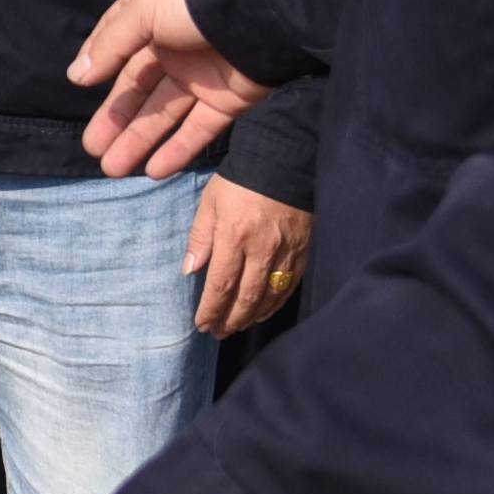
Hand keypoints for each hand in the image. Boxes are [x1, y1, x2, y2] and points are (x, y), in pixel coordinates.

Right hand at [69, 0, 265, 179]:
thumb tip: (76, 76)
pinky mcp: (227, 100)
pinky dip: (177, 151)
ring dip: (137, 141)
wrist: (264, 11)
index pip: (118, 43)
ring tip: (111, 169)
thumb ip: (110, 45)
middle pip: (137, 88)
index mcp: (152, 12)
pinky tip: (153, 171)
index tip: (80, 88)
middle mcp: (173, 44)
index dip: (99, 66)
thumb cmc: (195, 1)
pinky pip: (197, 130)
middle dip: (114, 120)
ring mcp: (201, 74)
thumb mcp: (142, 10)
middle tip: (92, 150)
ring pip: (161, 114)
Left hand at [184, 178, 310, 337]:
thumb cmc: (240, 181)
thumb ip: (200, 238)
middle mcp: (262, 249)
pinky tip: (263, 312)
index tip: (201, 324)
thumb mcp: (210, 203)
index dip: (211, 310)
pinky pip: (290, 286)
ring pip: (269, 296)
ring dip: (251, 317)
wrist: (284, 161)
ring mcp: (286, 252)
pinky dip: (275, 304)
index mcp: (234, 237)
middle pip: (246, 297)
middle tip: (217, 333)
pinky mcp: (303, 250)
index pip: (221, 285)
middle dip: (230, 320)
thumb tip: (190, 271)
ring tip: (236, 327)